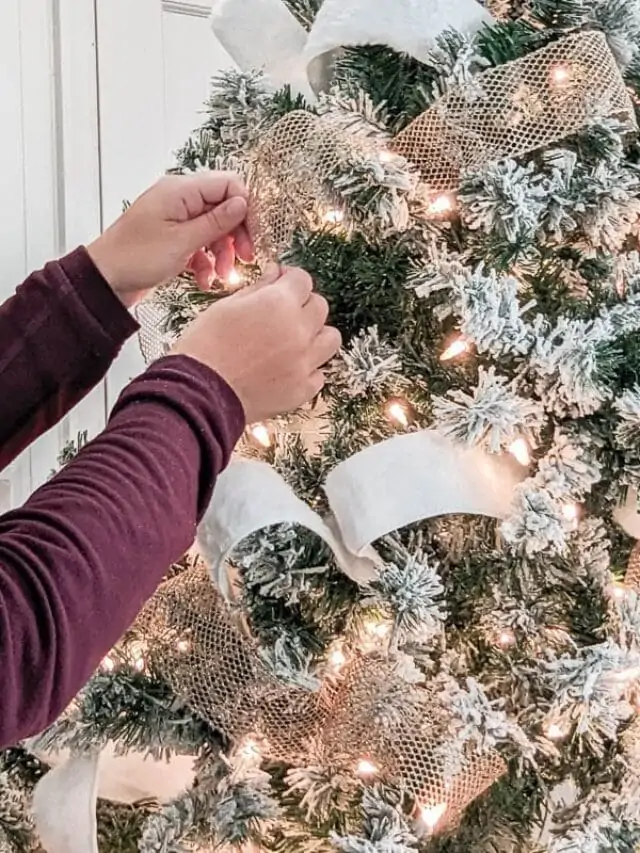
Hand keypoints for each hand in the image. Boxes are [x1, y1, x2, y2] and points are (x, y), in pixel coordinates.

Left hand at [87, 172, 253, 307]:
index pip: (228, 185)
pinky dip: (206, 261)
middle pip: (224, 207)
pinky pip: (200, 243)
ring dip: (222, 252)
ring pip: (214, 228)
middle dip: (235, 234)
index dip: (245, 210)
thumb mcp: (182, 242)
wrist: (105, 280)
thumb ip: (216, 222)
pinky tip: (204, 278)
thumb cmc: (134, 258)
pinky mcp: (173, 237)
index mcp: (180, 190)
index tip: (252, 236)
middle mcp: (179, 199)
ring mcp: (176, 218)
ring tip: (223, 275)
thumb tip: (242, 203)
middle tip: (243, 258)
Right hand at [172, 264, 341, 422]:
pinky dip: (309, 368)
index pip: (303, 280)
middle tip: (284, 312)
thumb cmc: (205, 348)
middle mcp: (298, 330)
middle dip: (304, 304)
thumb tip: (274, 274)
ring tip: (296, 340)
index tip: (282, 282)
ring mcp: (304, 362)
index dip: (291, 279)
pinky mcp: (302, 389)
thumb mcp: (226, 306)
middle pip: (320, 306)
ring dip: (316, 335)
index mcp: (279, 303)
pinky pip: (320, 373)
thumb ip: (258, 288)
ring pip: (330, 339)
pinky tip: (290, 367)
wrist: (199, 394)